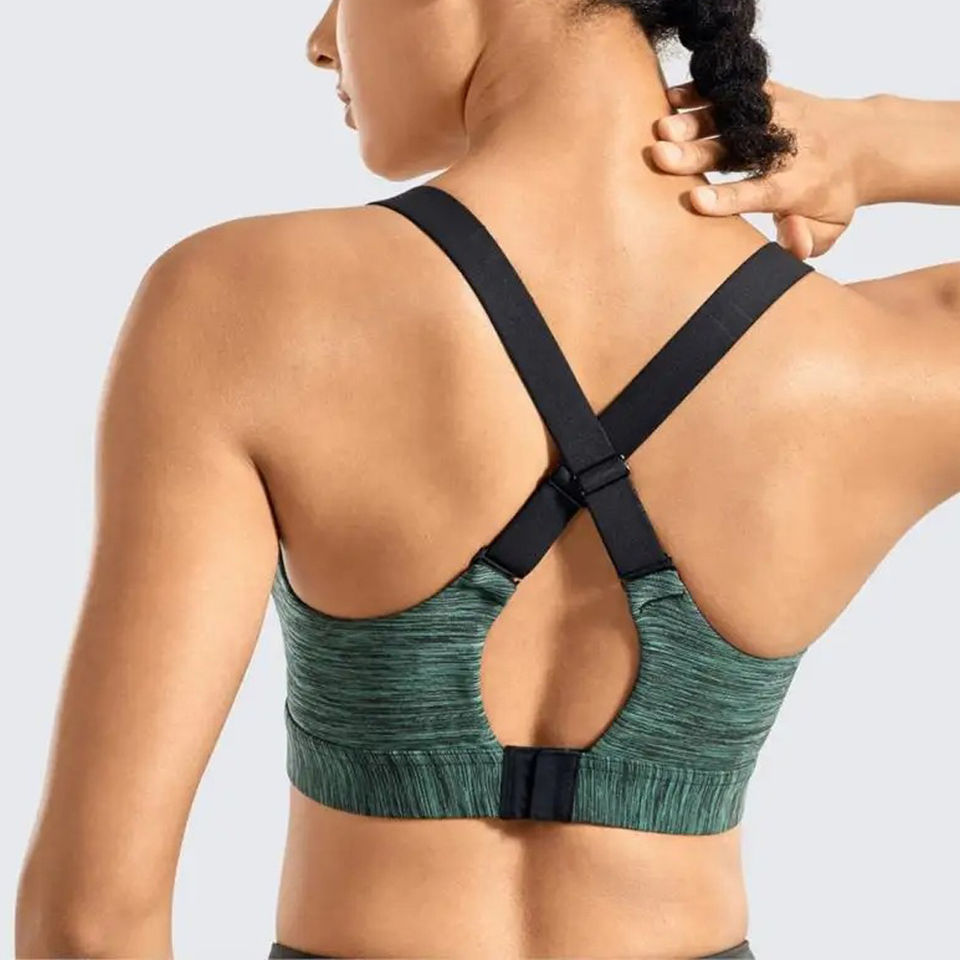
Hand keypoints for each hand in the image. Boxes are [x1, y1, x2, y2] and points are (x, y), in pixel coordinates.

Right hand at [651, 80, 868, 257]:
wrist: (863, 141)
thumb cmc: (834, 196)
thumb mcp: (830, 229)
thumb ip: (806, 241)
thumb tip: (791, 236)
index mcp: (799, 186)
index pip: (762, 193)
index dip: (729, 198)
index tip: (696, 202)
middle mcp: (789, 147)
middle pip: (738, 151)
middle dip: (698, 154)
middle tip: (662, 157)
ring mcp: (779, 116)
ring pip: (733, 117)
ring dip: (695, 120)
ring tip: (661, 126)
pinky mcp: (771, 94)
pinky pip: (736, 91)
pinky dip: (704, 91)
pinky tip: (673, 96)